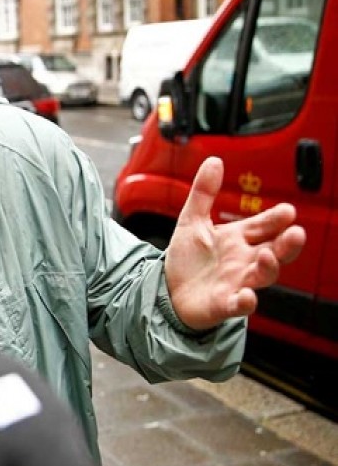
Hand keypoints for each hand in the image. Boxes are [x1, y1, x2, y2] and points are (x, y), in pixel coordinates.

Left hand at [164, 157, 305, 330]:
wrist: (168, 290)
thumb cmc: (187, 259)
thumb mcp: (191, 220)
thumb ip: (203, 192)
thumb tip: (214, 160)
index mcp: (238, 239)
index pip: (263, 226)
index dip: (275, 219)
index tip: (287, 210)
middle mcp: (243, 261)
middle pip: (275, 252)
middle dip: (287, 244)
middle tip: (296, 233)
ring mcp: (236, 283)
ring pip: (262, 277)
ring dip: (268, 268)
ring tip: (267, 255)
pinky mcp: (223, 304)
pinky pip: (239, 305)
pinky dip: (245, 302)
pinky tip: (246, 296)